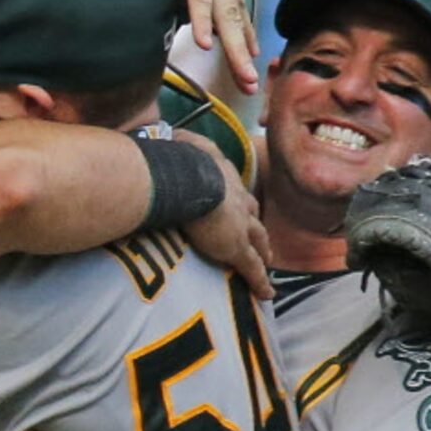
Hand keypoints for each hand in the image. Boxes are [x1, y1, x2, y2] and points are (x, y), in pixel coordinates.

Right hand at [180, 136, 271, 297]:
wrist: (188, 178)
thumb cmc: (178, 160)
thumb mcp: (179, 146)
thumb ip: (174, 143)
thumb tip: (163, 135)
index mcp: (222, 175)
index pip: (233, 190)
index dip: (236, 200)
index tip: (237, 206)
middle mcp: (237, 198)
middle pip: (252, 216)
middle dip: (257, 228)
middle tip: (261, 239)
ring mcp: (240, 223)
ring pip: (258, 240)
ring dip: (263, 251)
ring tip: (267, 262)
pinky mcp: (236, 248)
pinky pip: (251, 268)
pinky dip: (260, 282)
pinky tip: (267, 295)